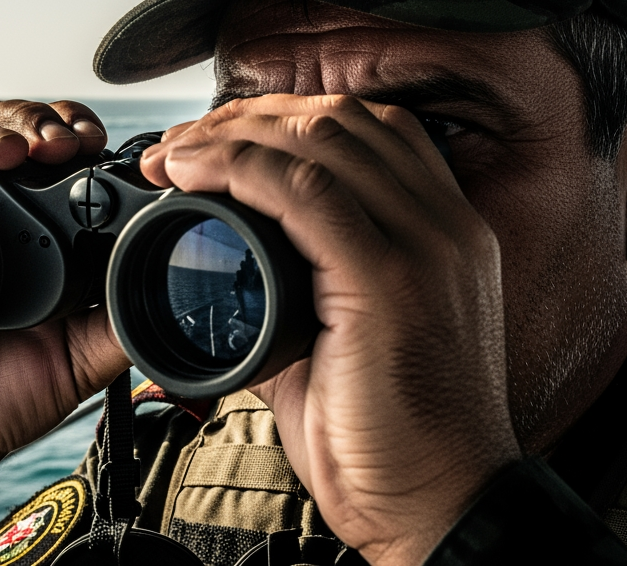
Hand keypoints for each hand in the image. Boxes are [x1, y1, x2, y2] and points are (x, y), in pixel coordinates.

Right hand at [0, 100, 131, 534]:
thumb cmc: (1, 397)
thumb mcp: (80, 358)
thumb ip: (121, 320)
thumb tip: (172, 286)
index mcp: (23, 222)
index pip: (42, 144)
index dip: (67, 127)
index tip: (91, 140)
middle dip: (27, 122)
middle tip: (55, 144)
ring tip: (5, 151)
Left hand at [139, 95, 521, 565]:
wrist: (440, 510)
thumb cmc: (397, 445)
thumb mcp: (346, 351)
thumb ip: (294, 303)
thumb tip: (225, 286)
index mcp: (447, 236)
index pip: (372, 134)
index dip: (290, 121)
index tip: (223, 142)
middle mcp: (448, 228)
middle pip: (346, 121)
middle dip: (254, 116)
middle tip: (186, 143)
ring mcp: (427, 248)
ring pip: (324, 140)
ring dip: (236, 134)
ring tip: (178, 154)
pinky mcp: (390, 281)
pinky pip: (306, 192)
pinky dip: (240, 169)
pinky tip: (195, 173)